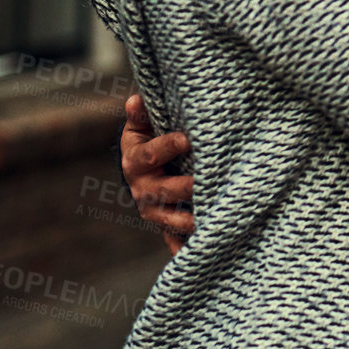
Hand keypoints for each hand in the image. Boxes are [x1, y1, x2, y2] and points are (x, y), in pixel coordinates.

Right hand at [120, 93, 193, 255]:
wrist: (144, 169)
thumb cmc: (149, 137)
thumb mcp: (142, 124)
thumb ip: (142, 114)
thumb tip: (135, 100)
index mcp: (134, 162)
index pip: (150, 154)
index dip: (169, 146)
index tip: (190, 139)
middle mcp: (142, 190)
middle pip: (164, 190)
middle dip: (186, 187)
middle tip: (207, 182)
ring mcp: (155, 212)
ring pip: (172, 220)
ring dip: (191, 221)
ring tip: (214, 218)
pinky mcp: (167, 227)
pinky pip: (176, 241)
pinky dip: (187, 247)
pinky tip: (206, 248)